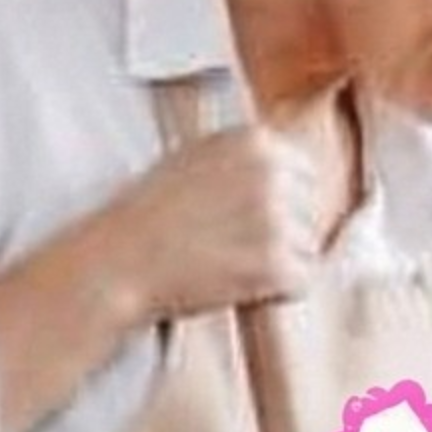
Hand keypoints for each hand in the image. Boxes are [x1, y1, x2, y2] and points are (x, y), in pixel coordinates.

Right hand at [92, 96, 338, 325]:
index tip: (244, 216)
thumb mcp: (198, 159)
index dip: (279, 200)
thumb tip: (295, 176)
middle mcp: (273, 174)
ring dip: (278, 261)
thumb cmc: (149, 215)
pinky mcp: (277, 266)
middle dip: (282, 231)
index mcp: (256, 140)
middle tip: (232, 243)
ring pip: (307, 246)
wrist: (120, 261)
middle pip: (311, 209)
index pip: (306, 172)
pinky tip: (238, 282)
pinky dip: (276, 291)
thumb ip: (248, 160)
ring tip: (228, 261)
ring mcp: (277, 220)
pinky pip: (301, 281)